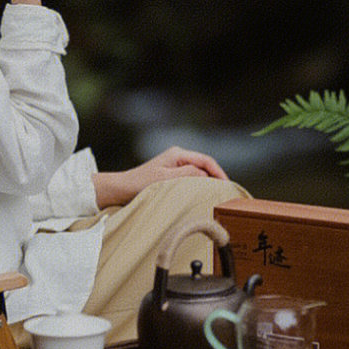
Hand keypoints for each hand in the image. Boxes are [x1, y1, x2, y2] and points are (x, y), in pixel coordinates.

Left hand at [93, 146, 228, 208]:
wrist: (120, 189)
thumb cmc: (139, 184)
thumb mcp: (165, 180)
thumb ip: (187, 174)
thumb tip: (206, 174)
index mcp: (178, 154)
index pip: (206, 161)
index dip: (219, 173)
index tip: (228, 186)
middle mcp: (178, 156)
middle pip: (205, 165)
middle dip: (217, 177)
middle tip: (227, 192)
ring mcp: (175, 164)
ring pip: (199, 171)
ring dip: (208, 181)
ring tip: (218, 194)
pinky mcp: (171, 174)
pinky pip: (191, 177)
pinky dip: (199, 184)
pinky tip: (203, 194)